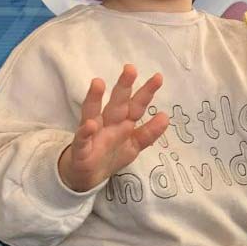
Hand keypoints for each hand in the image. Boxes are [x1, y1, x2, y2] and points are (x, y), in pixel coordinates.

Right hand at [58, 65, 168, 192]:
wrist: (86, 176)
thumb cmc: (111, 154)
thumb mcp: (134, 145)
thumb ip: (149, 132)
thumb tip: (165, 116)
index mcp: (123, 122)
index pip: (136, 105)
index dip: (147, 92)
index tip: (158, 77)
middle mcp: (108, 123)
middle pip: (116, 103)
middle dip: (123, 86)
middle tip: (130, 69)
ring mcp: (93, 134)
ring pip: (93, 112)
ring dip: (95, 98)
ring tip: (98, 82)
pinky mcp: (81, 148)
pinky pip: (82, 139)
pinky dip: (85, 132)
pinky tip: (90, 125)